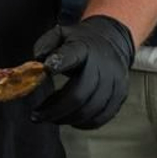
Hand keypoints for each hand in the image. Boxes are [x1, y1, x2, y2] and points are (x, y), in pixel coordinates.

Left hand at [31, 15, 134, 129]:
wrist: (111, 41)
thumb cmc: (80, 42)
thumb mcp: (61, 34)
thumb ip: (46, 44)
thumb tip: (39, 63)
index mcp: (84, 48)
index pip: (71, 55)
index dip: (59, 63)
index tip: (46, 70)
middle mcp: (103, 65)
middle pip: (79, 95)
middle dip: (55, 110)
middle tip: (36, 116)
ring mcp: (114, 81)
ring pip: (89, 111)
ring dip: (66, 118)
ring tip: (50, 117)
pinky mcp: (120, 95)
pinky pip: (100, 118)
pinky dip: (82, 123)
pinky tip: (69, 119)